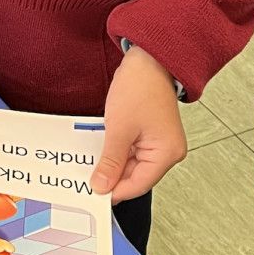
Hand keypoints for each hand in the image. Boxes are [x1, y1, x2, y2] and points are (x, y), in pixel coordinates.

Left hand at [90, 45, 186, 203]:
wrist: (147, 60)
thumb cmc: (140, 87)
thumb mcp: (119, 129)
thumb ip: (111, 161)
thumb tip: (102, 186)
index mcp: (167, 154)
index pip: (138, 185)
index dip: (114, 191)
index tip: (92, 195)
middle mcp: (168, 152)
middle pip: (135, 177)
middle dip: (111, 178)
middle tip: (86, 180)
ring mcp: (159, 143)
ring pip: (132, 165)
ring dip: (112, 165)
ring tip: (91, 165)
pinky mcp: (150, 135)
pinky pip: (131, 152)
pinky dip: (116, 153)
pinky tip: (100, 153)